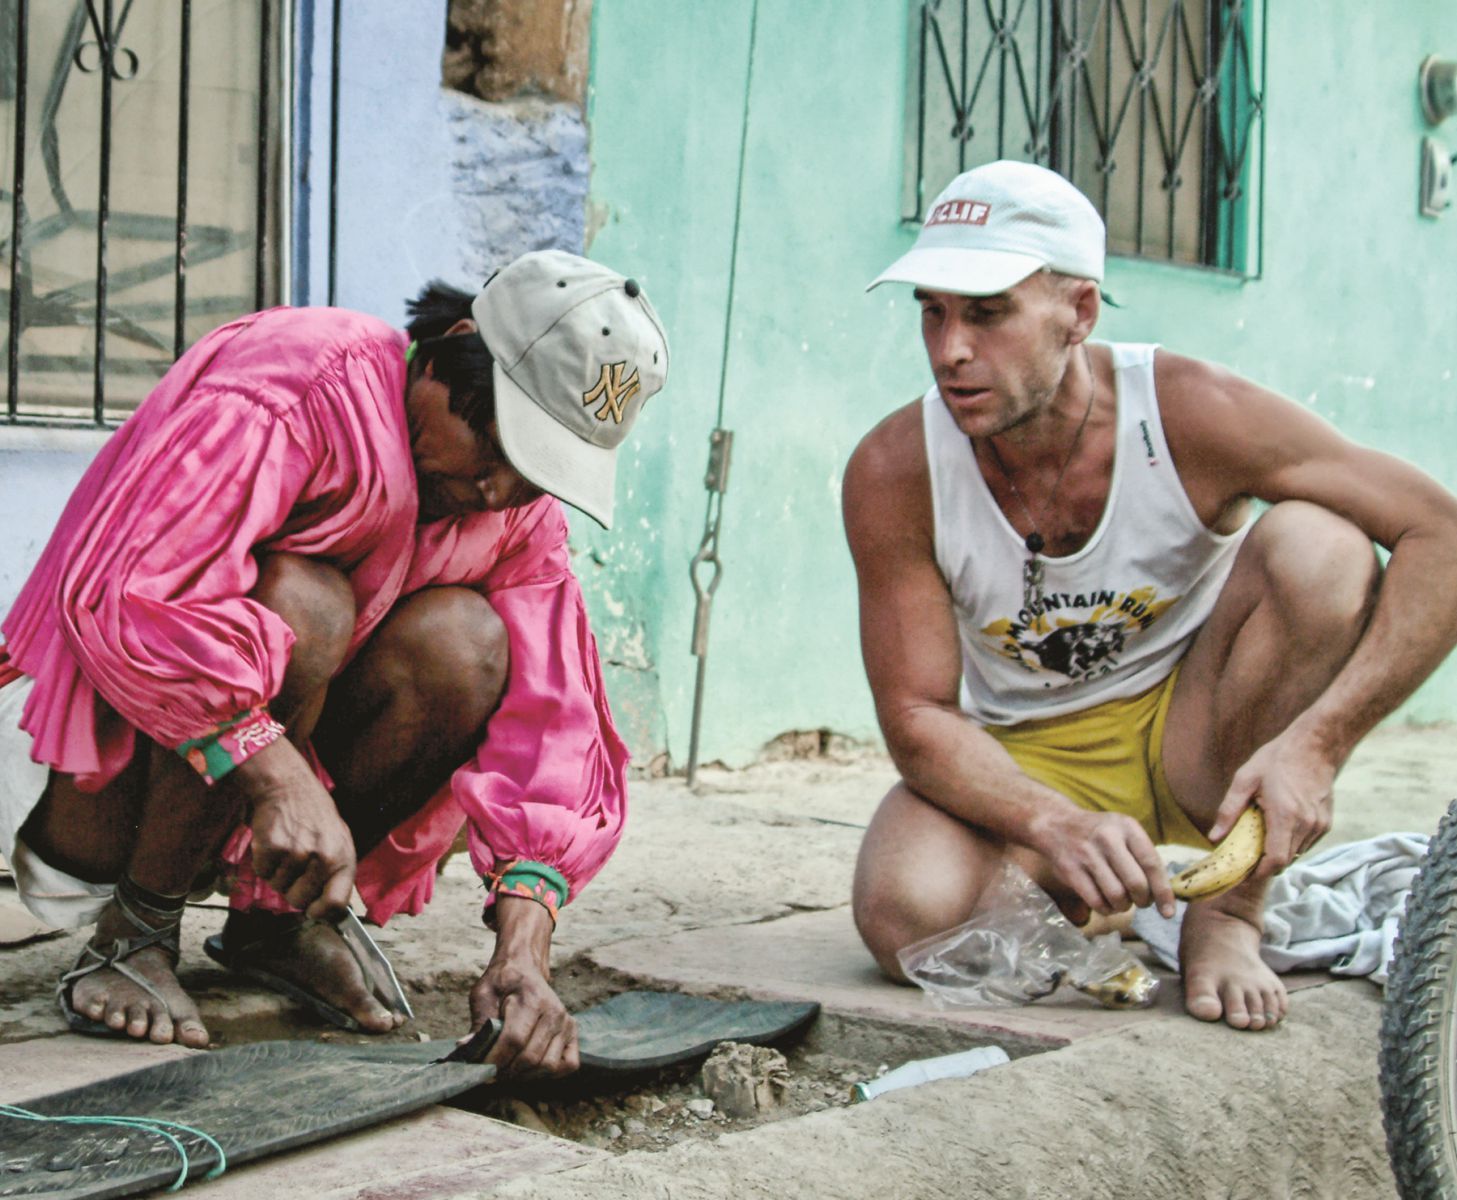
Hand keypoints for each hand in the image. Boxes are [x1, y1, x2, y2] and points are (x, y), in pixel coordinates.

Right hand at [231, 739, 355, 918]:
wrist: (290, 787)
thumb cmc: (316, 818)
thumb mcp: (339, 842)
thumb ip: (336, 874)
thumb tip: (331, 911)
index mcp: (344, 859)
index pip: (337, 904)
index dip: (322, 913)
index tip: (312, 910)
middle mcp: (323, 858)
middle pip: (300, 901)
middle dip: (293, 890)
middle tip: (296, 866)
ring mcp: (297, 854)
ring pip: (278, 887)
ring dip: (278, 873)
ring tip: (288, 848)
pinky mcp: (273, 848)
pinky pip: (262, 873)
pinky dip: (264, 863)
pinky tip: (274, 843)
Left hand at [466, 895, 577, 1078]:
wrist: (524, 968)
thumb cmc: (502, 983)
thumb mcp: (483, 995)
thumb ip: (478, 1024)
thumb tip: (467, 1048)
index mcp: (532, 999)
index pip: (514, 1040)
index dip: (494, 1060)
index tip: (480, 1069)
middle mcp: (554, 1011)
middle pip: (530, 1058)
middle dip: (506, 1071)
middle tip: (490, 1073)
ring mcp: (566, 1022)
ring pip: (547, 1066)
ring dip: (524, 1075)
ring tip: (508, 1070)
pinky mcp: (572, 1032)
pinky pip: (567, 1065)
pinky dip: (549, 1074)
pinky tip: (532, 1068)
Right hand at [1027, 806, 1175, 918]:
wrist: (1056, 825)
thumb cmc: (1100, 834)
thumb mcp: (1123, 832)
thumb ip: (1143, 857)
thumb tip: (1166, 895)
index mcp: (1126, 827)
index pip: (1152, 863)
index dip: (1163, 891)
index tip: (1168, 912)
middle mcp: (1107, 838)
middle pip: (1136, 884)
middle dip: (1143, 900)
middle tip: (1140, 901)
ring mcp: (1087, 854)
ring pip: (1117, 896)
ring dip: (1124, 907)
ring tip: (1122, 901)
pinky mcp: (1071, 870)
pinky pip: (1096, 902)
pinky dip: (1106, 909)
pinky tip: (1106, 903)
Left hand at [1207, 725, 1336, 879]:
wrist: (1315, 746)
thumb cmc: (1276, 760)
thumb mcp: (1245, 780)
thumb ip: (1229, 810)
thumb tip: (1215, 837)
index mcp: (1285, 815)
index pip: (1275, 860)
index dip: (1259, 873)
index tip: (1243, 874)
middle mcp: (1306, 824)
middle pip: (1285, 861)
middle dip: (1264, 865)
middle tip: (1245, 860)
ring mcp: (1319, 825)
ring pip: (1296, 854)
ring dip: (1278, 854)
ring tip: (1259, 842)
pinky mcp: (1326, 823)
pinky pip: (1306, 844)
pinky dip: (1290, 844)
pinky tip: (1278, 829)